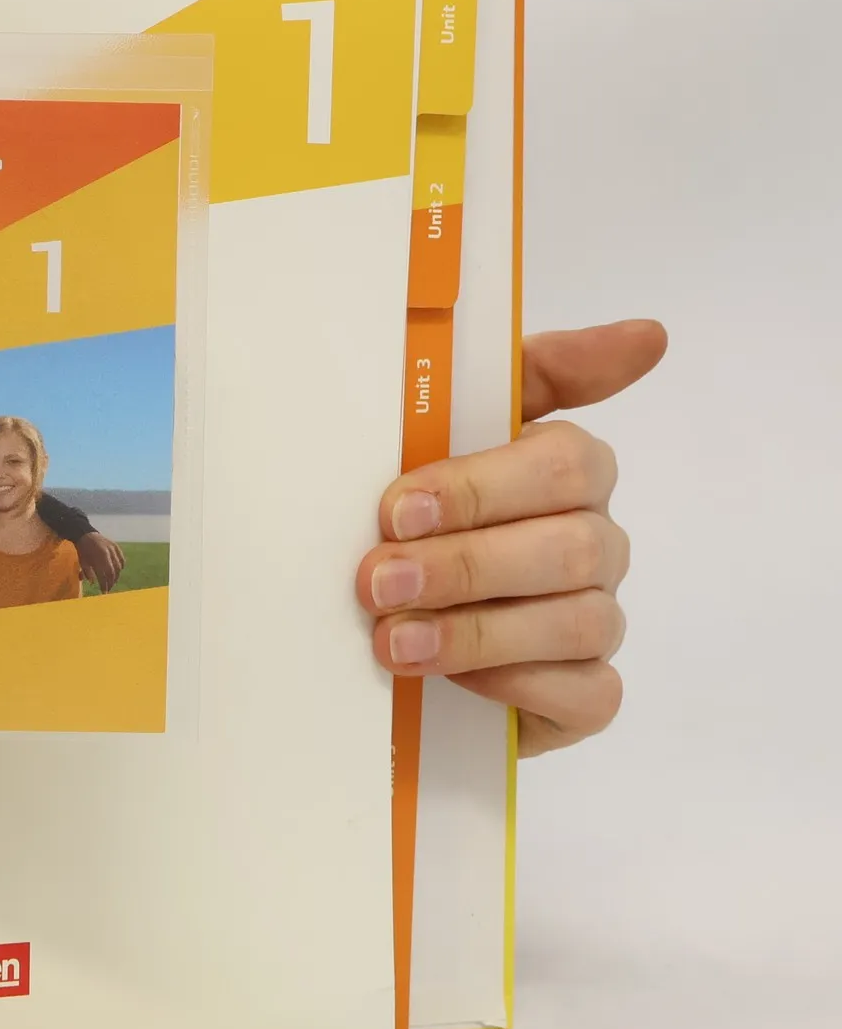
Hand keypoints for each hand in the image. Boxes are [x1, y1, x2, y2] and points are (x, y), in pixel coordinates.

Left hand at [75, 532, 124, 591]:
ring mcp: (113, 549)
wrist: (85, 534)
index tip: (104, 592)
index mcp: (98, 557)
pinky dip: (121, 567)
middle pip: (113, 572)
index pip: (104, 575)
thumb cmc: (83, 550)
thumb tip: (93, 583)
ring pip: (119, 566)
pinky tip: (118, 572)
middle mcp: (108, 553)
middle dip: (111, 582)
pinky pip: (121, 559)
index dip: (105, 584)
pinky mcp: (116, 546)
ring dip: (116, 576)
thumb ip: (87, 573)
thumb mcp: (82, 562)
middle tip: (108, 588)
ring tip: (112, 582)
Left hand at [355, 319, 666, 755]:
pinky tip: (452, 683)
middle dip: (463, 565)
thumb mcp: (444, 426)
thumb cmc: (418, 512)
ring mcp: (596, 619)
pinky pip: (586, 693)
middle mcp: (594, 542)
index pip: (563, 462)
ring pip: (576, 622)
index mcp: (566, 471)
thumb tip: (650, 334)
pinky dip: (516, 687)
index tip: (398, 508)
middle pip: (569, 548)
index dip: (479, 487)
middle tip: (378, 582)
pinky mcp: (585, 693)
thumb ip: (535, 372)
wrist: (382, 617)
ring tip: (392, 641)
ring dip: (475, 632)